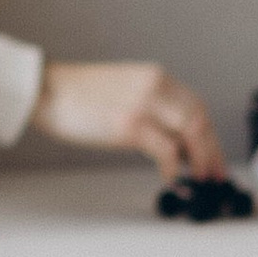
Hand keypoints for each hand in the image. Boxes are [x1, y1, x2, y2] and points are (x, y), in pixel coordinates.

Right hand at [34, 58, 224, 180]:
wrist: (44, 89)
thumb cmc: (74, 95)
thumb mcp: (122, 92)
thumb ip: (149, 110)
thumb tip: (172, 143)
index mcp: (153, 77)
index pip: (195, 105)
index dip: (208, 133)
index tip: (212, 154)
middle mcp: (154, 85)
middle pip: (200, 118)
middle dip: (211, 150)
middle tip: (213, 173)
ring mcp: (144, 104)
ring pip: (191, 132)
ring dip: (200, 159)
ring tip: (199, 179)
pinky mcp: (131, 124)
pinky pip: (167, 150)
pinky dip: (173, 168)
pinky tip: (171, 179)